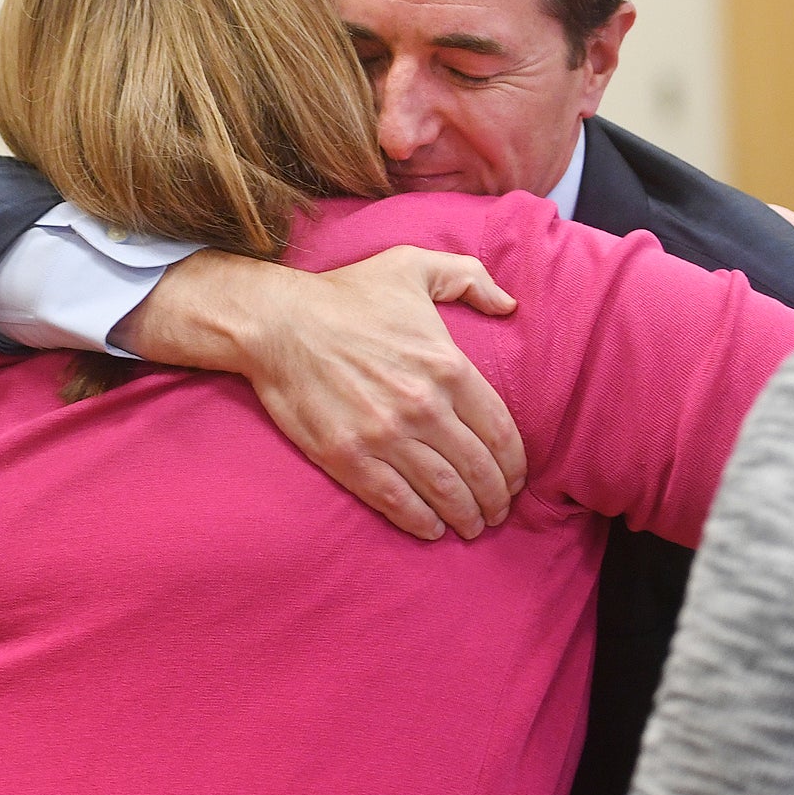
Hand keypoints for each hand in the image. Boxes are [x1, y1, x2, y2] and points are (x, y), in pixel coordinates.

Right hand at [113, 246, 524, 540]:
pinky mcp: (347, 455)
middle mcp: (424, 406)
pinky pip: (395, 499)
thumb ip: (469, 277)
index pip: (501, 432)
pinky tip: (431, 529)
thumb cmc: (344, 294)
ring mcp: (385, 434)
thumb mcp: (412, 266)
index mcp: (448, 366)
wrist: (277, 321)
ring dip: (464, 516)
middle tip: (497, 512)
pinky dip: (420, 521)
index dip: (515, 465)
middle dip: (495, 499)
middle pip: (478, 469)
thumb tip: (510, 304)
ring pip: (443, 491)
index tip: (516, 479)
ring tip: (471, 526)